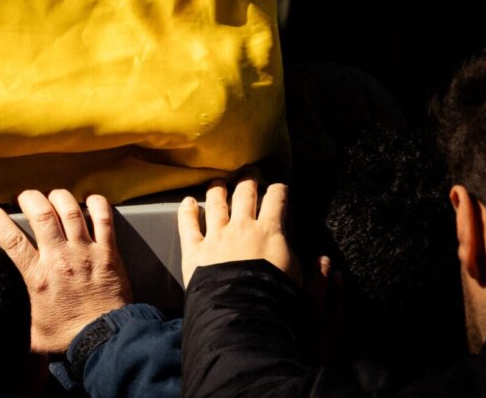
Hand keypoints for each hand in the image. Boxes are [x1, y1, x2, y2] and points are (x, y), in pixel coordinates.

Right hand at [0, 190, 131, 352]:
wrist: (105, 339)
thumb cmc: (69, 336)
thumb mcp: (31, 331)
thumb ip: (15, 318)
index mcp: (37, 276)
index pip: (11, 239)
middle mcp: (59, 259)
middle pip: (41, 214)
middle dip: (30, 199)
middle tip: (25, 198)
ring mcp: (84, 253)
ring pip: (70, 211)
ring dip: (59, 197)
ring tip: (53, 196)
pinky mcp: (107, 253)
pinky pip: (103, 220)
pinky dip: (97, 205)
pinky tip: (91, 200)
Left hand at [178, 180, 297, 286]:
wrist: (245, 313)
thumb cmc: (277, 298)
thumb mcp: (298, 274)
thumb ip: (296, 254)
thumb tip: (296, 243)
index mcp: (270, 231)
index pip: (276, 201)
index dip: (278, 191)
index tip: (279, 187)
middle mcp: (242, 227)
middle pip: (244, 194)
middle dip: (248, 180)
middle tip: (248, 173)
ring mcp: (216, 236)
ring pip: (216, 203)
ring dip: (217, 189)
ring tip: (218, 182)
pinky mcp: (195, 250)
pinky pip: (188, 225)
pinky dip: (187, 210)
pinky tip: (187, 201)